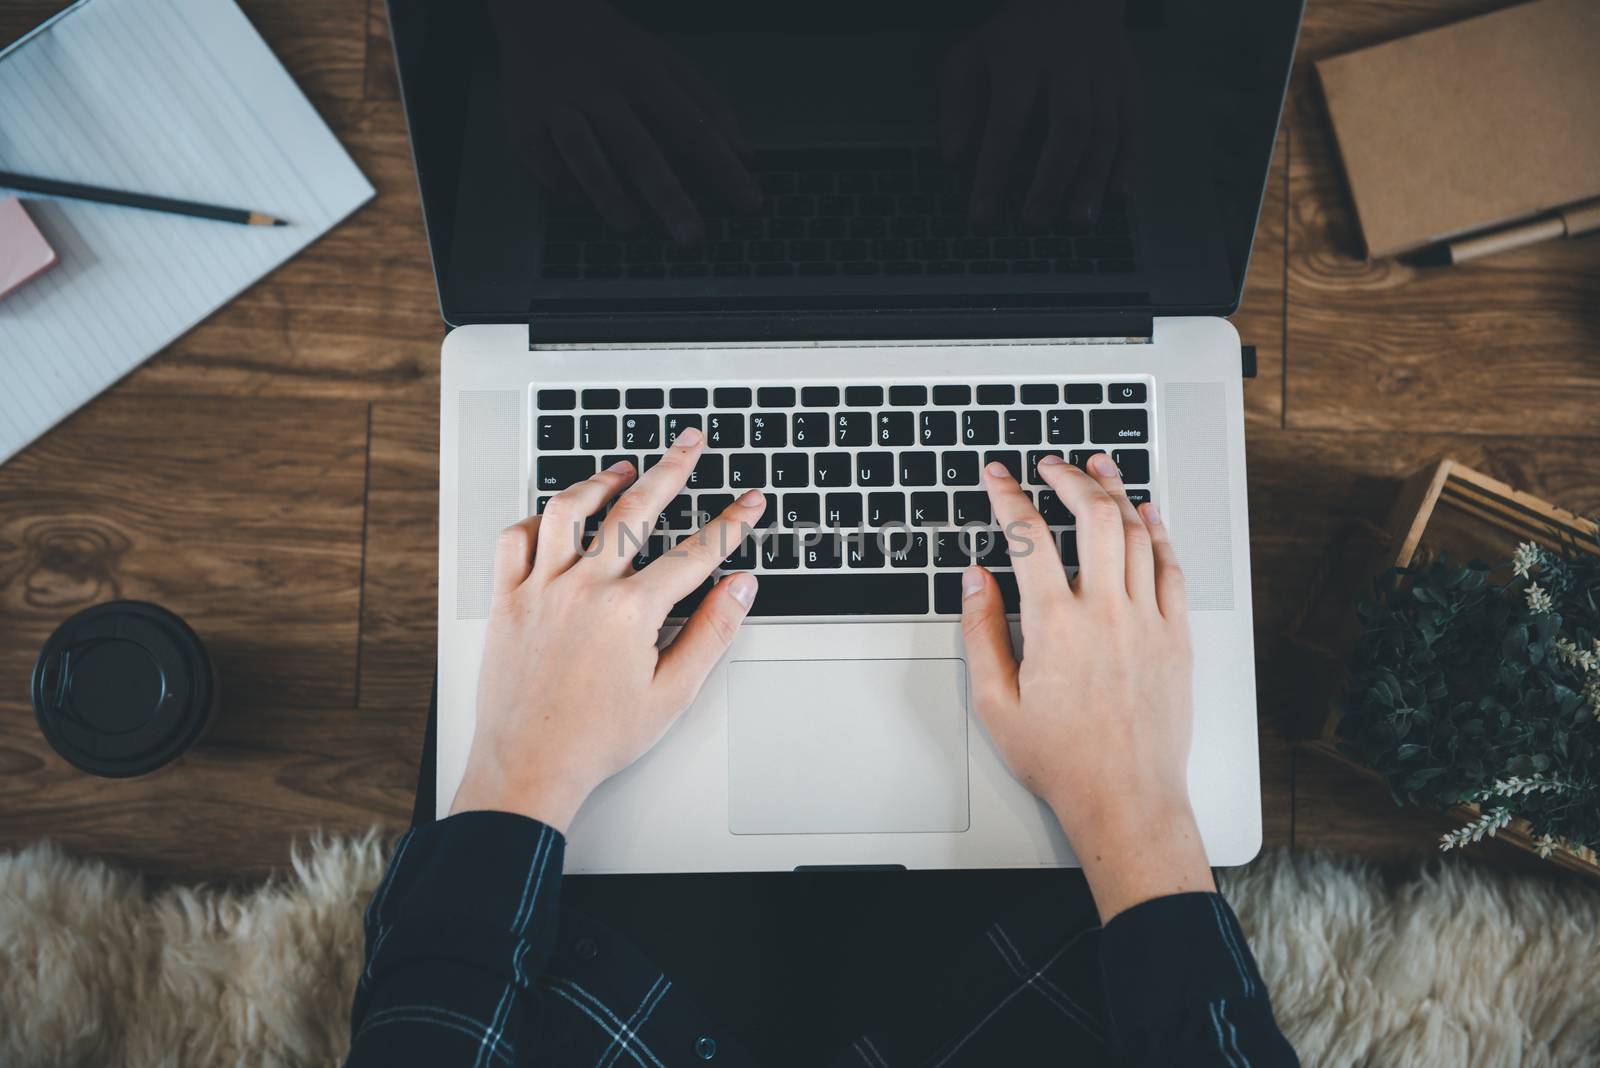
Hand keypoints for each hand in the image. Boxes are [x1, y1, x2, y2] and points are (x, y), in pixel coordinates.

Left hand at [450, 429, 762, 831]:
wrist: (529, 765)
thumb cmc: (597, 738)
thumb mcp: (673, 693)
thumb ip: (711, 633)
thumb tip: (740, 588)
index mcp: (631, 611)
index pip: (696, 552)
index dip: (731, 522)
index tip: (750, 501)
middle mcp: (585, 588)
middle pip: (635, 509)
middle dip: (672, 469)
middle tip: (690, 443)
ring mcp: (541, 589)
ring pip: (569, 510)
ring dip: (601, 481)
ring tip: (624, 468)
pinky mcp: (507, 600)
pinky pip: (515, 540)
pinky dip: (535, 521)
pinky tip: (554, 516)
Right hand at [491, 0, 760, 240]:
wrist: (543, 13)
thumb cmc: (615, 50)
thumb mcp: (668, 65)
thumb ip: (708, 109)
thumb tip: (747, 156)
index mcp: (644, 74)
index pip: (692, 126)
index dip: (723, 167)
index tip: (750, 203)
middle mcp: (602, 89)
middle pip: (637, 147)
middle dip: (667, 195)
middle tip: (691, 237)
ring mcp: (559, 105)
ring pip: (582, 152)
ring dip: (607, 191)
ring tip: (631, 224)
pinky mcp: (524, 120)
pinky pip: (541, 159)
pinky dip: (559, 182)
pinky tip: (575, 197)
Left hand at [940, 0, 1135, 225]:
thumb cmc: (1012, 38)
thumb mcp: (970, 57)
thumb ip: (958, 104)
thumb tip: (954, 156)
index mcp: (1021, 59)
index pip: (1007, 122)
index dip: (994, 172)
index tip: (982, 215)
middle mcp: (1068, 64)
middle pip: (1068, 125)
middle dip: (1051, 179)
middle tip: (1033, 221)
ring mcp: (1102, 72)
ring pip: (1106, 129)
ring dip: (1092, 179)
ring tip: (1078, 221)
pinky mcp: (1127, 80)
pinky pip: (1132, 125)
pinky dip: (1127, 162)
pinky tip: (1117, 195)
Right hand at [960, 451, 1211, 919]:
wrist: (1125, 799)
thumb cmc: (1062, 760)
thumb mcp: (995, 702)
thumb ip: (981, 632)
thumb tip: (976, 579)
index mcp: (1056, 625)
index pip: (1029, 537)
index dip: (1008, 496)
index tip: (998, 478)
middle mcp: (1106, 613)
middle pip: (1092, 515)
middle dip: (1068, 476)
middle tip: (1050, 464)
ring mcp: (1147, 621)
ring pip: (1136, 532)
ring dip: (1115, 490)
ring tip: (1098, 467)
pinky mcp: (1176, 636)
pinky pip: (1170, 568)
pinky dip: (1158, 532)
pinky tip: (1147, 514)